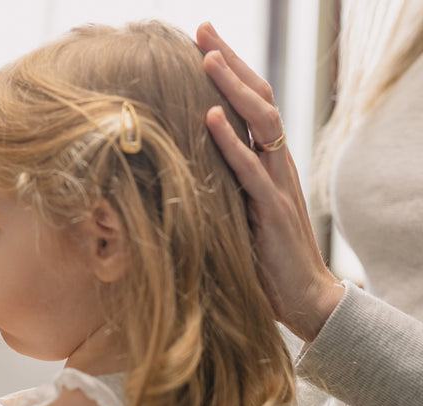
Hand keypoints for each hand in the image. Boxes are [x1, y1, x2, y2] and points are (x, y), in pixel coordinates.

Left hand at [196, 22, 344, 341]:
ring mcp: (278, 183)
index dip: (231, 71)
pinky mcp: (272, 210)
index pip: (254, 102)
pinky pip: (252, 169)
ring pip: (262, 122)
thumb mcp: (241, 208)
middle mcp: (277, 162)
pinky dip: (231, 142)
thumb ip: (223, 181)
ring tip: (207, 58)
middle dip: (231, 62)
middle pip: (260, 98)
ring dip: (233, 88)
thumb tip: (183, 162)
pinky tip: (210, 118)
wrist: (302, 295)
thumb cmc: (265, 252)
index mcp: (269, 159)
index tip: (203, 42)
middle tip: (203, 30)